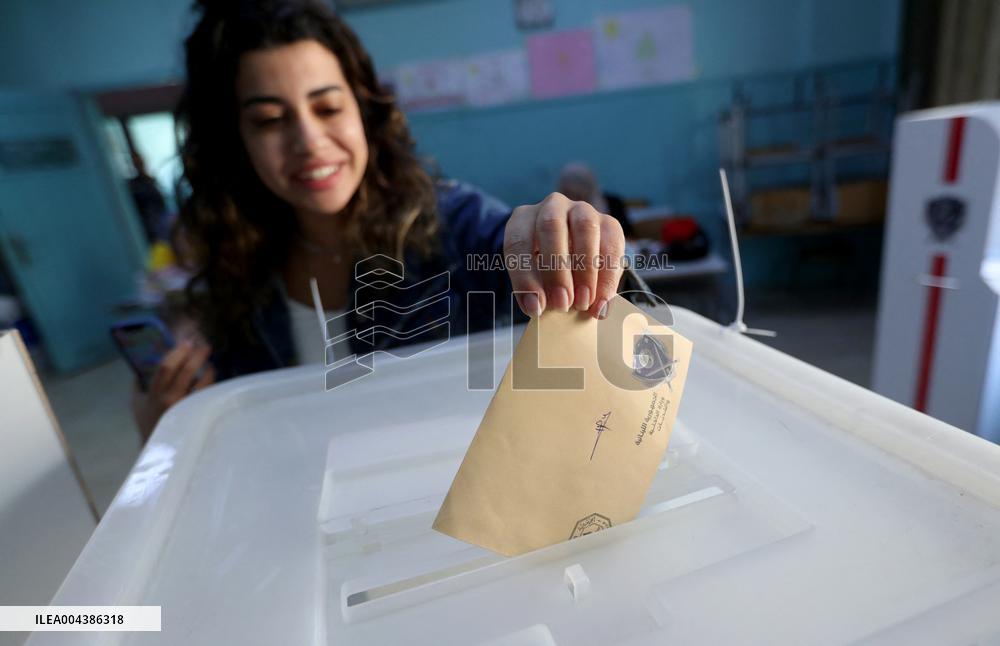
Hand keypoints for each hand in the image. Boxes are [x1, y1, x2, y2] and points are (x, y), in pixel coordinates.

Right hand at [132, 340, 215, 439]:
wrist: (159, 451)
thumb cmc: (148, 424)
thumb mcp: (136, 404)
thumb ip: (138, 386)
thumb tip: (140, 366)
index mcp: (153, 395)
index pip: (165, 368)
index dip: (177, 352)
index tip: (186, 342)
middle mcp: (170, 400)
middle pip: (186, 371)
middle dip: (197, 355)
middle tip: (204, 346)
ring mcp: (186, 408)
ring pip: (202, 382)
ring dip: (208, 369)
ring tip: (211, 363)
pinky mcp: (199, 415)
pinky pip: (208, 394)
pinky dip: (211, 383)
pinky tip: (212, 378)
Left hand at [504, 192, 625, 318]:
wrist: (573, 256)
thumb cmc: (545, 270)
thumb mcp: (533, 277)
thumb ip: (536, 289)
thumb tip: (540, 306)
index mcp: (523, 218)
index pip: (518, 241)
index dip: (525, 276)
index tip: (535, 307)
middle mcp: (552, 207)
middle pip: (551, 227)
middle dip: (556, 270)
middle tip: (561, 305)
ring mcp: (582, 210)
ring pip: (585, 228)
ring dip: (584, 270)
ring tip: (583, 304)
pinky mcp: (609, 223)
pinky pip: (611, 244)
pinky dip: (607, 278)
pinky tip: (602, 303)